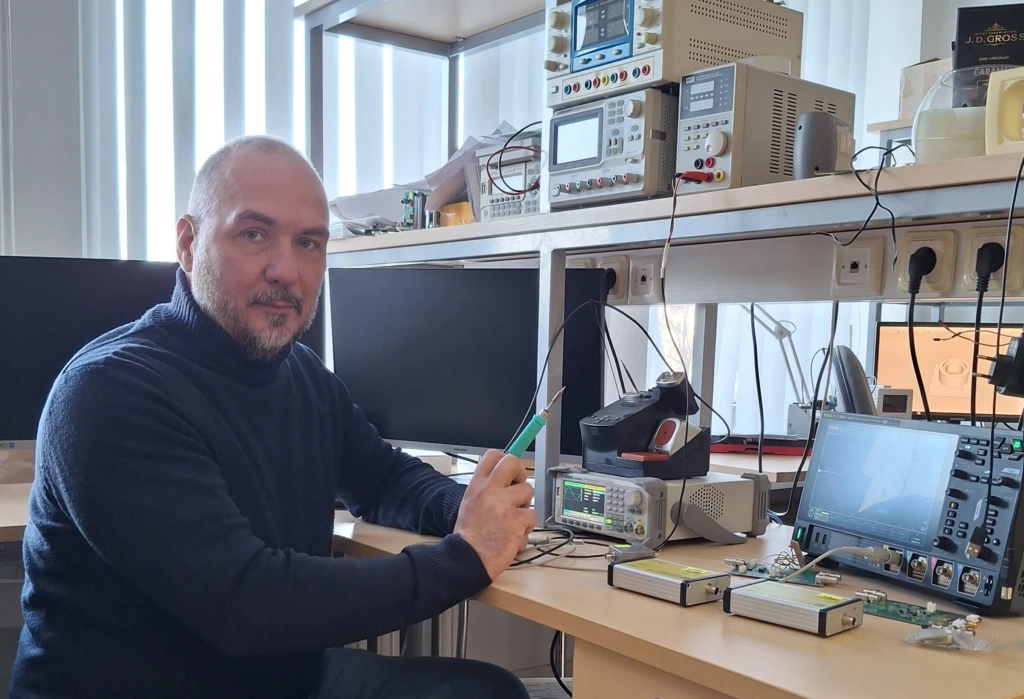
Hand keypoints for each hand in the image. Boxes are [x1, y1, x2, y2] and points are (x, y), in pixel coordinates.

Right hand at [454, 450, 535, 580]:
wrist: (468, 559)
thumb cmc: (470, 537)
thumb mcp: (470, 504)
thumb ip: (486, 490)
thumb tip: (506, 481)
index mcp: (476, 486)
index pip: (492, 456)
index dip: (505, 460)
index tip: (510, 472)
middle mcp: (489, 490)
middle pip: (512, 462)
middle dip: (520, 473)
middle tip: (518, 488)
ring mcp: (504, 504)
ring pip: (528, 490)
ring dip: (525, 505)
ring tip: (513, 519)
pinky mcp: (517, 519)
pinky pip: (532, 515)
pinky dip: (527, 526)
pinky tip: (516, 534)